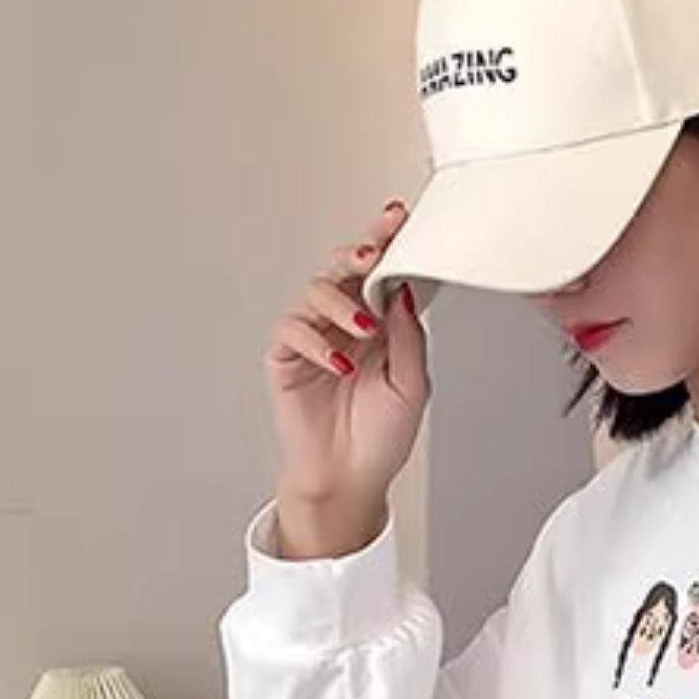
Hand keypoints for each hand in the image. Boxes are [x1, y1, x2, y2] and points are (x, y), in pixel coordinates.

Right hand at [263, 197, 431, 544]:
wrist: (350, 478)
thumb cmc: (380, 437)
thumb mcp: (412, 386)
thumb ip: (409, 337)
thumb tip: (405, 291)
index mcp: (381, 326)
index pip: (381, 275)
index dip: (387, 244)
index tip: (399, 219)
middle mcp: (345, 324)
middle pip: (344, 270)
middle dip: (358, 254)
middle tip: (373, 253)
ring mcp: (314, 337)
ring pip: (317, 292)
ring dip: (341, 304)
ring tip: (363, 329)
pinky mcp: (286, 356)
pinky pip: (294, 330)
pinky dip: (317, 342)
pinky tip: (338, 364)